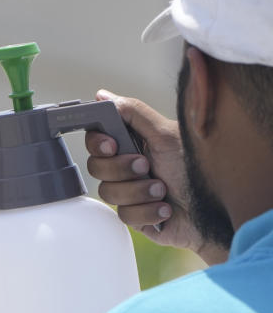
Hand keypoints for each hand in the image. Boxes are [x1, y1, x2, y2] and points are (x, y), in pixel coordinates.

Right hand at [86, 90, 227, 264]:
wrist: (217, 209)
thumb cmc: (197, 169)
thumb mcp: (166, 135)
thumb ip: (134, 113)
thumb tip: (103, 96)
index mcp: (133, 143)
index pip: (97, 139)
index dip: (97, 142)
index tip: (112, 145)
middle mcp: (127, 167)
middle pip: (96, 166)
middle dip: (121, 168)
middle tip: (146, 166)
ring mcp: (130, 193)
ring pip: (108, 192)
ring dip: (138, 191)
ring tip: (163, 189)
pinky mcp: (135, 216)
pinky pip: (124, 215)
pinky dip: (147, 211)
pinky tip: (166, 208)